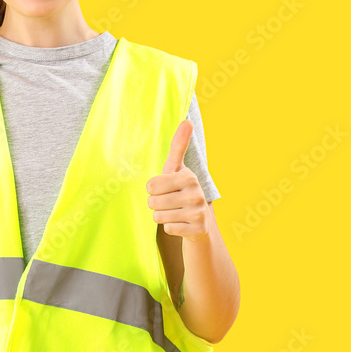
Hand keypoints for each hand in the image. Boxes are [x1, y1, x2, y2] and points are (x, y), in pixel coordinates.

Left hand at [145, 119, 209, 241]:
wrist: (199, 221)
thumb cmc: (180, 190)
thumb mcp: (176, 169)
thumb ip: (178, 145)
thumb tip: (187, 121)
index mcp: (189, 177)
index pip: (151, 185)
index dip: (152, 189)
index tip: (164, 188)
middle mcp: (196, 194)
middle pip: (153, 202)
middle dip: (156, 204)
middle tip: (168, 202)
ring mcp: (198, 213)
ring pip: (159, 217)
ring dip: (162, 216)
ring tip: (174, 212)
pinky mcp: (198, 230)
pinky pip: (168, 229)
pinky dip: (171, 228)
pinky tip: (181, 223)